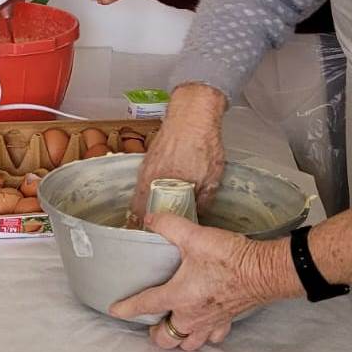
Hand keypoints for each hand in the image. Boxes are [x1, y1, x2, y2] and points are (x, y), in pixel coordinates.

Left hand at [109, 213, 288, 349]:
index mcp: (178, 296)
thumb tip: (150, 217)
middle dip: (156, 333)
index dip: (126, 308)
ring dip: (179, 338)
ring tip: (175, 327)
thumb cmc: (230, 258)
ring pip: (189, 342)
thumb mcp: (195, 235)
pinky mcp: (227, 320)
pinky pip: (213, 336)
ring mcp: (210, 321)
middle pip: (166, 337)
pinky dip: (206, 335)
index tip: (115, 310)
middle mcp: (191, 315)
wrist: (264, 271)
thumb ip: (169, 225)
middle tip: (152, 322)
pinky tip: (205, 324)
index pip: (145, 305)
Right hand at [130, 84, 225, 220]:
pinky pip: (144, 182)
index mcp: (162, 186)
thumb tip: (198, 216)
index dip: (148, 229)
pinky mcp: (149, 158)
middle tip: (152, 232)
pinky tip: (159, 195)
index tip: (152, 238)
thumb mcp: (211, 177)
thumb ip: (203, 200)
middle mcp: (149, 178)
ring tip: (154, 217)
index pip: (146, 216)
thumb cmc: (202, 143)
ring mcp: (146, 167)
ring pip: (140, 195)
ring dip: (145, 206)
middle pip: (139, 208)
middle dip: (143, 221)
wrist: (193, 113)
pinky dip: (148, 192)